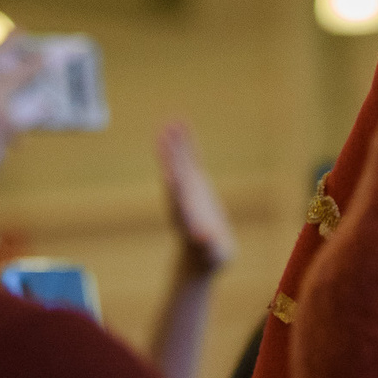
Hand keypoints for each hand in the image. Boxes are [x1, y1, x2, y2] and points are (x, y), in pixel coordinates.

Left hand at [157, 121, 235, 274]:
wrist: (201, 255)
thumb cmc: (209, 257)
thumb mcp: (211, 254)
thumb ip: (207, 245)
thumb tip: (203, 238)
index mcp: (184, 212)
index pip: (177, 193)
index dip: (173, 178)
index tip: (169, 165)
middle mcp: (181, 197)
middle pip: (175, 170)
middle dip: (171, 153)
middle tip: (166, 130)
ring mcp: (187, 188)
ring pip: (180, 159)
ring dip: (177, 141)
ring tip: (173, 120)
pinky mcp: (195, 183)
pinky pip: (191, 158)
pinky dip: (188, 143)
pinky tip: (184, 127)